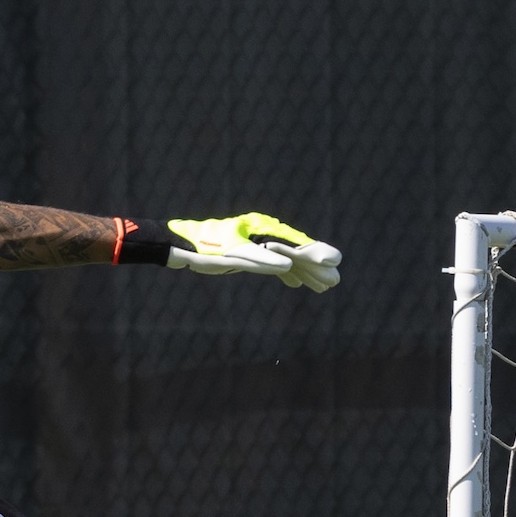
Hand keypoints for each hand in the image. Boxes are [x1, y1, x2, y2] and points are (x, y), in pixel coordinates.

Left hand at [162, 213, 341, 291]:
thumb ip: (260, 260)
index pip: (295, 243)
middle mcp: (264, 234)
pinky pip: (273, 264)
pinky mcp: (249, 254)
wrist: (181, 246)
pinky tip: (295, 283)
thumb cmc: (204, 247)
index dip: (316, 254)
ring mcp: (258, 244)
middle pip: (295, 251)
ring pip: (286, 259)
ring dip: (304, 272)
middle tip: (335, 282)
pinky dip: (286, 273)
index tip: (334, 262)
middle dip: (315, 267)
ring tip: (324, 287)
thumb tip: (288, 266)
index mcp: (263, 229)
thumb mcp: (232, 253)